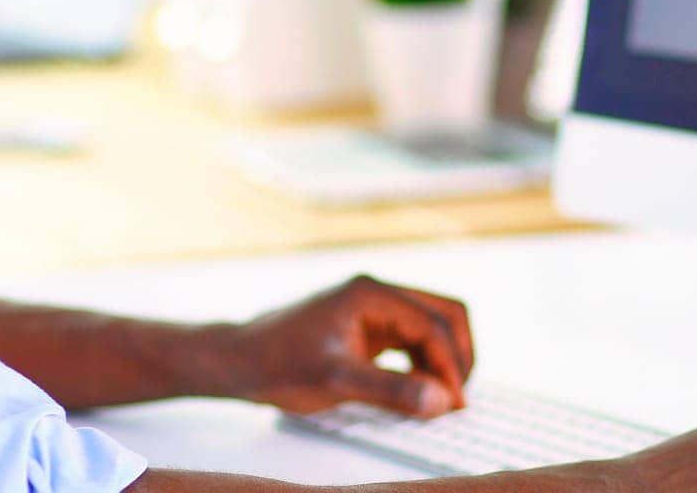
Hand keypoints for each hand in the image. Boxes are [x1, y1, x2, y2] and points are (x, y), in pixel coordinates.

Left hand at [223, 274, 472, 418]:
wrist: (239, 360)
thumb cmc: (277, 363)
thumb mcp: (336, 380)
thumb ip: (391, 389)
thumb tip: (442, 400)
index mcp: (370, 293)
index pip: (432, 323)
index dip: (450, 364)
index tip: (454, 404)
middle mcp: (377, 293)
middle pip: (442, 314)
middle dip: (457, 355)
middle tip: (458, 399)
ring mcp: (373, 308)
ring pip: (431, 326)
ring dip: (442, 361)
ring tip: (439, 402)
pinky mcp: (368, 328)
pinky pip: (412, 341)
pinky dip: (424, 364)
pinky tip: (418, 392)